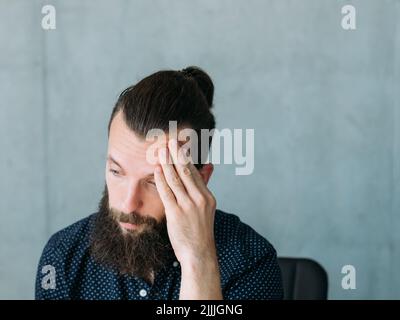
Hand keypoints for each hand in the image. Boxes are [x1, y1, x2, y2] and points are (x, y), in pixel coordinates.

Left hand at [154, 138, 216, 265]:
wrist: (199, 254)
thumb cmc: (200, 231)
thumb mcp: (206, 207)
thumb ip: (204, 186)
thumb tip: (209, 165)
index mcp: (207, 196)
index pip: (195, 172)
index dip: (186, 157)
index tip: (180, 144)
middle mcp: (200, 199)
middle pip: (186, 171)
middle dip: (177, 154)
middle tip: (169, 140)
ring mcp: (188, 206)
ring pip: (176, 179)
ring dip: (167, 163)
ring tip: (161, 150)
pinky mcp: (176, 214)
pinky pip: (167, 192)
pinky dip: (161, 179)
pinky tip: (156, 169)